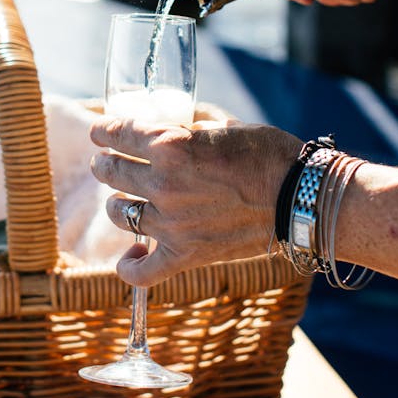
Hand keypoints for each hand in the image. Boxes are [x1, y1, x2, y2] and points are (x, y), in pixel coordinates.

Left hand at [90, 116, 301, 285]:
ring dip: (116, 205)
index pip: (118, 134)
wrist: (299, 198)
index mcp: (170, 145)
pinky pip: (142, 271)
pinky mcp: (186, 255)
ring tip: (120, 202)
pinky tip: (129, 257)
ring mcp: (171, 223)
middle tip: (105, 164)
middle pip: (111, 172)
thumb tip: (174, 126)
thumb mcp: (223, 126)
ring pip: (119, 213)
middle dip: (104, 164)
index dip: (103, 131)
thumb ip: (190, 128)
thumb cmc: (267, 154)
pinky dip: (129, 266)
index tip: (99, 132)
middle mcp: (163, 183)